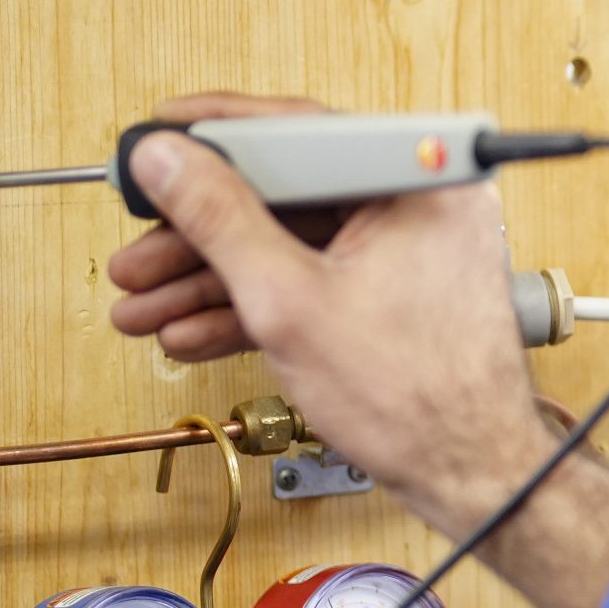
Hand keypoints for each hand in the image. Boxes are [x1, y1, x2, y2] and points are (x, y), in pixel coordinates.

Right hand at [105, 92, 554, 534]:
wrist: (470, 477)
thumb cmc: (418, 400)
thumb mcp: (288, 300)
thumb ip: (218, 219)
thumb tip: (167, 158)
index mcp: (416, 184)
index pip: (298, 130)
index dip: (214, 138)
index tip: (159, 142)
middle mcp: (420, 206)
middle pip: (284, 195)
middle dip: (198, 233)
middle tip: (138, 245)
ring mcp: (408, 252)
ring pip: (290, 245)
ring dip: (211, 278)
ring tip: (142, 304)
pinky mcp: (393, 294)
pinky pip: (313, 279)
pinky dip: (255, 304)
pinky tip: (190, 329)